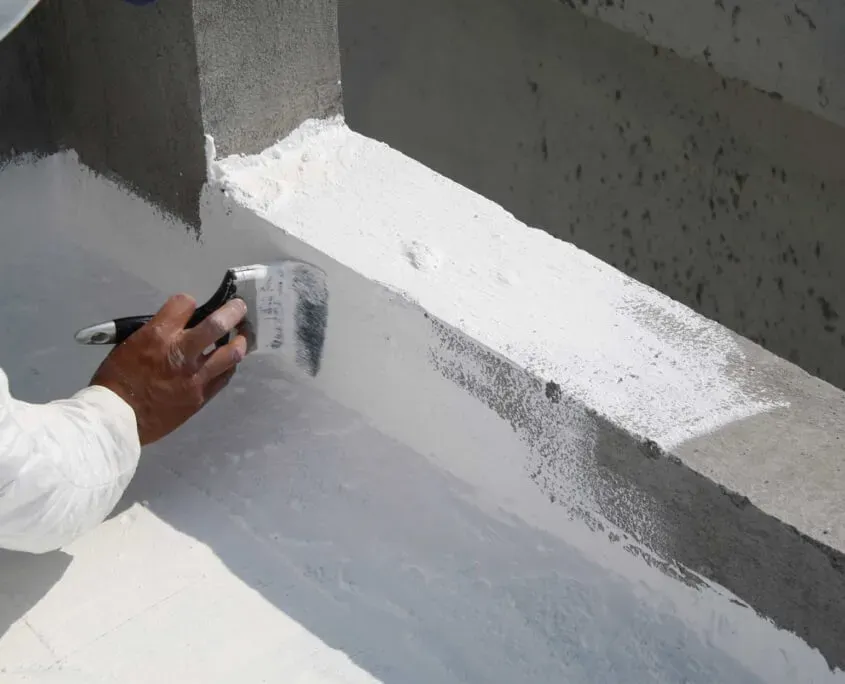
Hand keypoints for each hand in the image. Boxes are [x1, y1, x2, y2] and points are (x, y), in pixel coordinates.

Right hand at [90, 294, 248, 445]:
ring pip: (231, 353)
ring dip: (239, 341)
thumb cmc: (117, 379)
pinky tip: (228, 362)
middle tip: (240, 307)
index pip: (185, 304)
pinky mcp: (201, 397)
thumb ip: (158, 333)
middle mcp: (182, 353)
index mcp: (158, 336)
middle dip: (233, 311)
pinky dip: (228, 366)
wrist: (119, 418)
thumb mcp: (130, 344)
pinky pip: (224, 377)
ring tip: (241, 337)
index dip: (189, 303)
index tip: (191, 307)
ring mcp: (195, 377)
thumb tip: (178, 328)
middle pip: (217, 324)